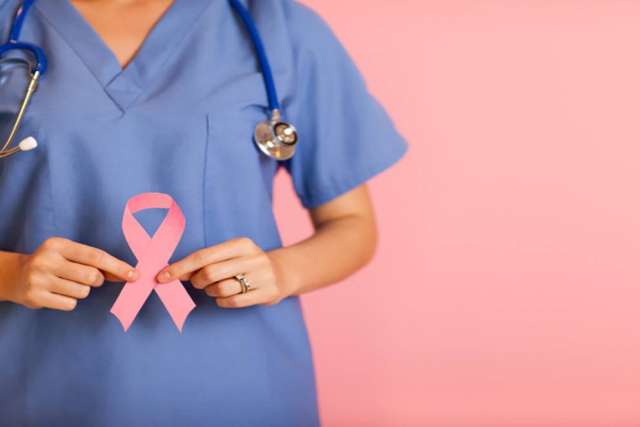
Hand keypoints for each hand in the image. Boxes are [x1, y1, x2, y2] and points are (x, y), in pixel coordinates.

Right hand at [7, 237, 137, 310]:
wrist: (16, 276)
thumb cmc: (54, 263)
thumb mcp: (70, 255)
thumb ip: (96, 262)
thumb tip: (127, 273)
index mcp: (58, 245)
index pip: (96, 256)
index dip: (117, 266)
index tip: (134, 275)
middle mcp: (47, 260)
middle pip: (92, 276)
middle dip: (97, 280)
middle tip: (87, 278)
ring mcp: (40, 279)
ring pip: (82, 292)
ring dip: (82, 291)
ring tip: (66, 284)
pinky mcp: (36, 297)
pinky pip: (70, 304)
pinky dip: (70, 301)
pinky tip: (58, 293)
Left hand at [156, 237, 290, 307]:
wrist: (282, 273)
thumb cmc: (246, 263)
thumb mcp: (230, 254)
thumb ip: (205, 261)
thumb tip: (172, 272)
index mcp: (241, 244)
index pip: (203, 256)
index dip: (180, 267)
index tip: (162, 276)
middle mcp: (252, 258)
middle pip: (209, 273)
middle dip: (197, 281)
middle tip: (198, 283)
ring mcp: (261, 276)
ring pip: (220, 289)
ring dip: (210, 292)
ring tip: (216, 288)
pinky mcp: (266, 293)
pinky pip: (232, 302)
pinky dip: (222, 301)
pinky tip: (226, 296)